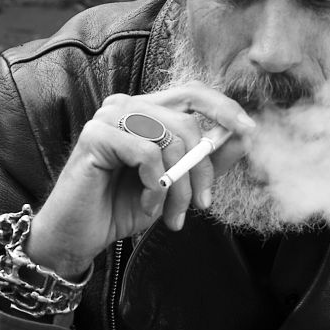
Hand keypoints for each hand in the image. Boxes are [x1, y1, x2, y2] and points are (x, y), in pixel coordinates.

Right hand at [22, 83, 254, 274]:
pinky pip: (146, 153)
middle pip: (187, 121)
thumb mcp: (176, 185)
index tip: (249, 131)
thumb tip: (245, 135)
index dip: (224, 108)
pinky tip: (146, 203)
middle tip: (201, 204)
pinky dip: (154, 185)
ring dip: (179, 185)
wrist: (80, 237)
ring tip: (170, 213)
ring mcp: (109, 116)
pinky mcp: (95, 135)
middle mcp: (128, 105)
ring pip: (170, 139)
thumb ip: (207, 159)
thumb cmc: (124, 207)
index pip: (193, 92)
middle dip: (202, 168)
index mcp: (147, 110)